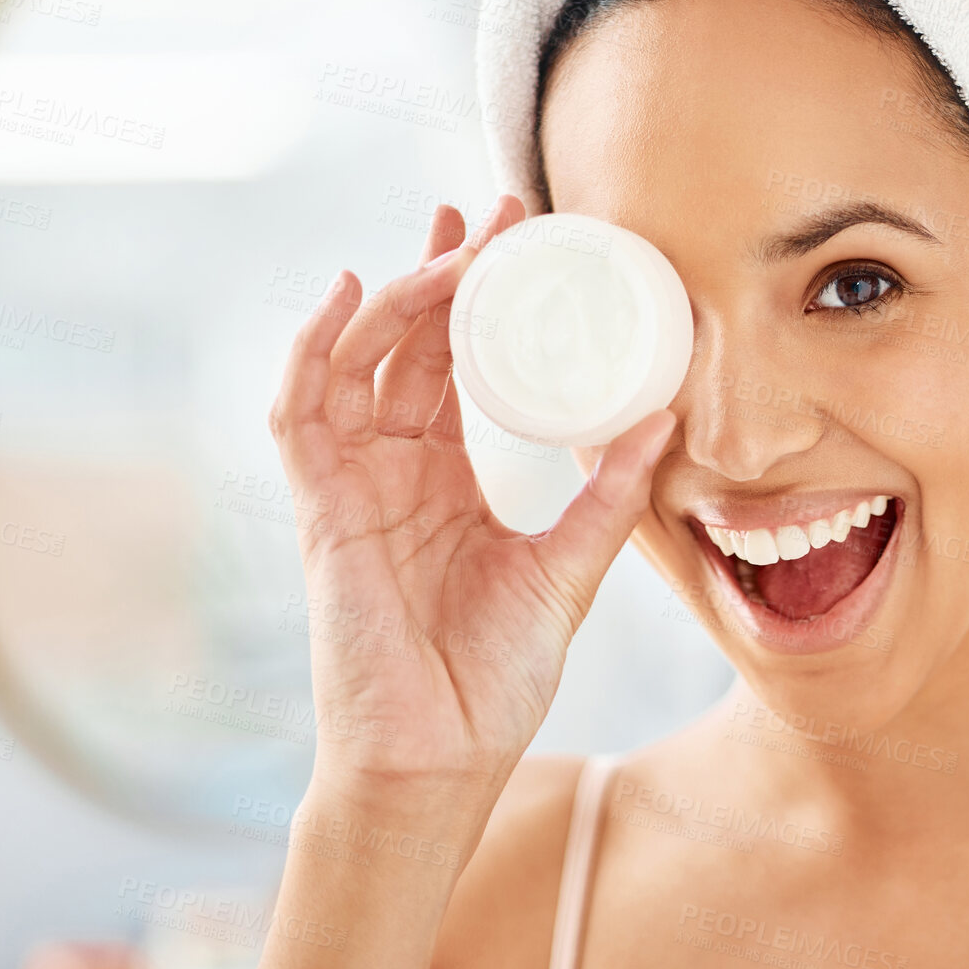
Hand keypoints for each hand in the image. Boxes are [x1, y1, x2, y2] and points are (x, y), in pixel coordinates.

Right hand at [267, 196, 673, 800]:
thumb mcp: (568, 568)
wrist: (440, 756)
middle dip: (442, 273)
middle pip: (407, 347)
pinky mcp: (322, 510)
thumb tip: (667, 414)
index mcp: (449, 481)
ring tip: (445, 244)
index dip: (478, 301)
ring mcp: (354, 487)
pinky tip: (351, 293)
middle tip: (488, 212)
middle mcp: (397, 472)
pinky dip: (316, 350)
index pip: (455, 367)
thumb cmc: (494, 677)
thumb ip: (609, 493)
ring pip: (356, 363)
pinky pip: (302, 413)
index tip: (517, 238)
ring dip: (396, 298)